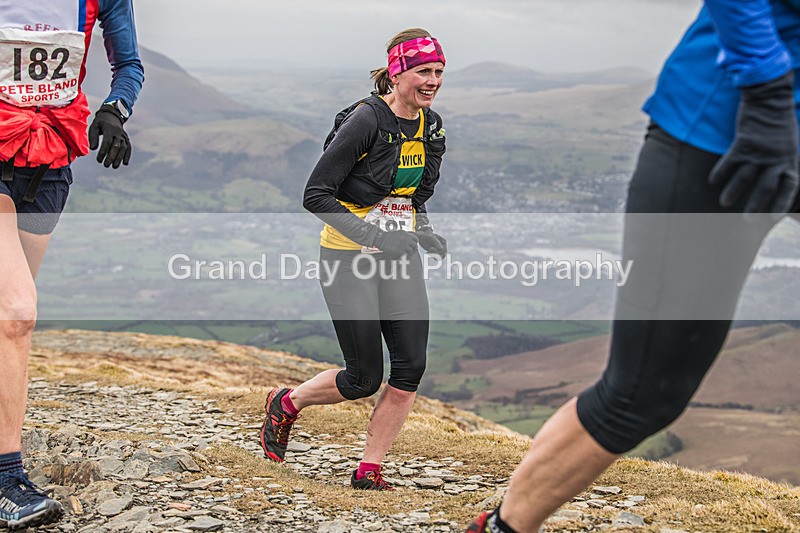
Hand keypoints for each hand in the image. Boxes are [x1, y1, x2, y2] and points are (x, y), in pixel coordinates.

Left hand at [88, 107, 130, 168]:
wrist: (112, 116)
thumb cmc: (100, 123)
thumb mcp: (94, 126)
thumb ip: (93, 137)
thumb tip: (93, 149)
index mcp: (109, 129)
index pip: (107, 142)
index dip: (103, 152)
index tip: (99, 160)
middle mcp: (118, 133)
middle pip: (116, 146)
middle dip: (111, 157)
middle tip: (106, 165)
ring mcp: (123, 136)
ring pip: (123, 148)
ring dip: (119, 158)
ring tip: (114, 166)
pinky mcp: (127, 139)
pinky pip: (129, 148)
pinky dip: (127, 155)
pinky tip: (125, 163)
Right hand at [373, 230, 417, 258]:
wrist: (381, 239)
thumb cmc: (388, 236)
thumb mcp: (399, 232)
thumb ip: (406, 235)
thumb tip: (412, 238)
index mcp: (406, 234)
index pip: (416, 239)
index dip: (415, 242)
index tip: (412, 244)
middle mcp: (406, 239)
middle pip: (414, 245)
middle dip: (412, 247)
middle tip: (408, 249)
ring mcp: (403, 245)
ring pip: (410, 250)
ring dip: (407, 251)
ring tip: (402, 251)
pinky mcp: (400, 250)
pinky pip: (405, 254)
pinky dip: (403, 254)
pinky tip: (399, 253)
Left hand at [416, 231, 446, 257]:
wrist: (422, 237)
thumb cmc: (427, 236)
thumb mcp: (431, 237)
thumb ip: (436, 242)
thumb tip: (441, 248)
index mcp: (443, 242)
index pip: (443, 249)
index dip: (437, 250)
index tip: (430, 248)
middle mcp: (443, 246)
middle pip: (443, 254)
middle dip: (435, 253)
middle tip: (428, 250)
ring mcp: (441, 250)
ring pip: (441, 257)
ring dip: (434, 256)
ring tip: (427, 252)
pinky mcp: (437, 253)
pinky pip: (437, 258)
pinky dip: (432, 257)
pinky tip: (427, 253)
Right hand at [709, 71, 798, 213]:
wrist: (770, 98)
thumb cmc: (778, 122)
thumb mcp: (788, 143)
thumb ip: (781, 161)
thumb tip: (774, 179)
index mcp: (789, 159)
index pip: (789, 187)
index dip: (782, 204)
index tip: (774, 219)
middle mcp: (775, 158)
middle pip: (766, 188)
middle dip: (756, 206)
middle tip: (748, 221)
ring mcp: (759, 151)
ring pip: (744, 178)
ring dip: (734, 193)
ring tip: (725, 204)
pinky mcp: (743, 143)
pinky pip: (729, 163)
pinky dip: (720, 173)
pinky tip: (712, 182)